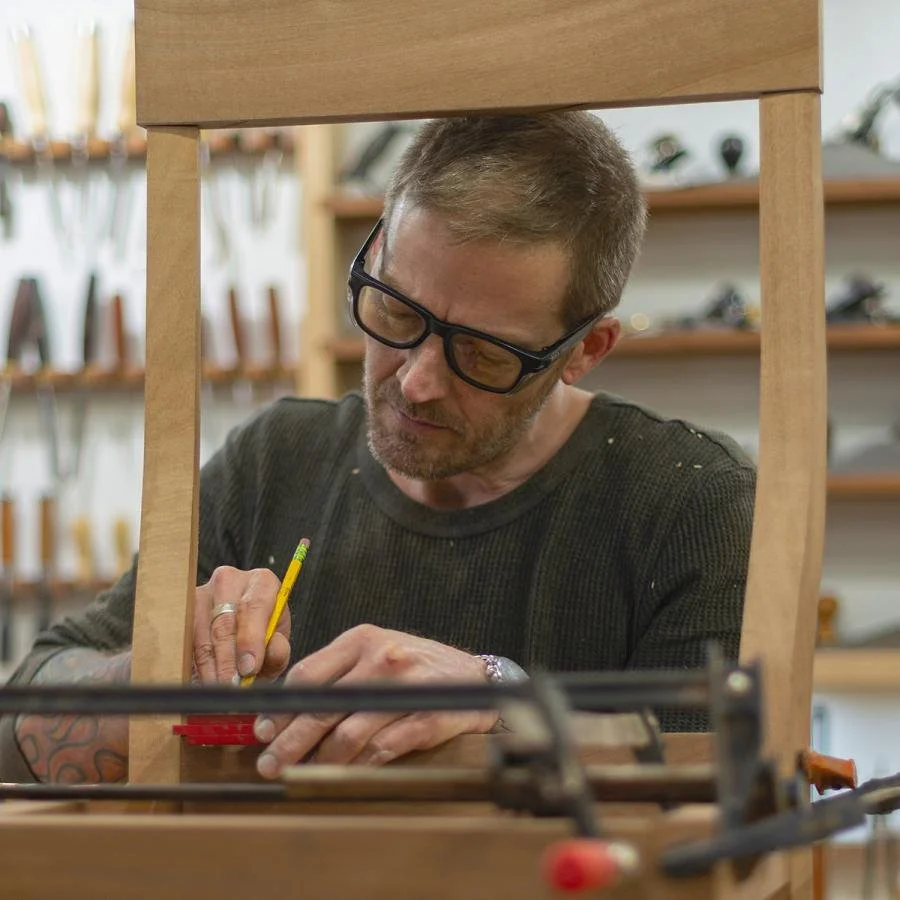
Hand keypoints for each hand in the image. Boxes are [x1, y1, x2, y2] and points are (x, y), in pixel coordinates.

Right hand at [192, 566, 290, 684]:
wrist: (239, 629)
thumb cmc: (261, 635)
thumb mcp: (276, 643)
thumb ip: (278, 649)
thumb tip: (272, 650)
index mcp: (261, 583)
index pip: (254, 607)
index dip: (250, 640)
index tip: (249, 668)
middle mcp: (229, 581)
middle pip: (224, 622)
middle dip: (227, 660)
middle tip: (230, 687)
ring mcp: (202, 593)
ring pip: (200, 634)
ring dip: (208, 666)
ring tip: (217, 689)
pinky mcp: (181, 609)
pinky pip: (183, 640)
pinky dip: (192, 664)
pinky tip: (201, 682)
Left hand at [253, 624, 496, 777]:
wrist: (477, 677)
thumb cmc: (417, 666)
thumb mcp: (375, 653)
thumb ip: (336, 674)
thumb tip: (286, 712)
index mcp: (362, 639)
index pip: (308, 675)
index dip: (280, 708)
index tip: (262, 731)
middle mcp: (382, 659)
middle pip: (322, 707)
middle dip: (289, 741)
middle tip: (268, 764)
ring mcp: (406, 690)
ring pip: (349, 733)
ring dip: (318, 760)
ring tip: (299, 775)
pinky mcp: (427, 719)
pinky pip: (382, 750)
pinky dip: (356, 767)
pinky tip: (341, 776)